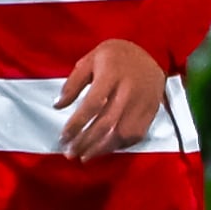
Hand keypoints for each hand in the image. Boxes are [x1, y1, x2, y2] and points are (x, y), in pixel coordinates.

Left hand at [56, 38, 167, 159]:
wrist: (152, 53)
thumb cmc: (116, 56)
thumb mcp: (90, 59)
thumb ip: (73, 83)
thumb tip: (58, 106)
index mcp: (111, 75)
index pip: (92, 104)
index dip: (76, 124)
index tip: (63, 137)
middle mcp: (128, 91)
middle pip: (106, 123)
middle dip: (85, 142)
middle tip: (70, 152)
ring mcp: (142, 104)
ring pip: (121, 133)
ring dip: (101, 149)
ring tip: (84, 156)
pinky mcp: (150, 112)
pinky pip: (135, 135)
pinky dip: (118, 146)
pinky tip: (104, 150)